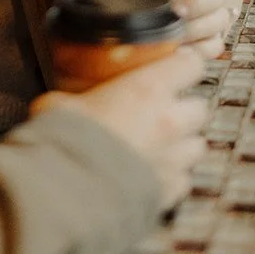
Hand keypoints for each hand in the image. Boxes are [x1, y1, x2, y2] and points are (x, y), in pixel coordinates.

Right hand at [31, 48, 207, 206]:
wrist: (72, 189)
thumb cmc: (67, 139)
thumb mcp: (57, 104)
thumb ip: (67, 97)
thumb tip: (55, 101)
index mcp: (148, 89)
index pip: (191, 64)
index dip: (183, 65)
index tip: (174, 66)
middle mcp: (170, 121)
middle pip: (199, 108)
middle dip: (183, 110)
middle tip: (159, 113)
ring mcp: (175, 157)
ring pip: (196, 146)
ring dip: (181, 144)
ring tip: (157, 147)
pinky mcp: (171, 189)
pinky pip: (182, 179)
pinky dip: (171, 177)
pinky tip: (150, 174)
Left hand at [170, 0, 246, 56]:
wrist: (143, 4)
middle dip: (201, 2)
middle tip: (177, 10)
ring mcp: (214, 10)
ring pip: (221, 18)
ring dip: (200, 27)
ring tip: (176, 33)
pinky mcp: (211, 35)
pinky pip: (216, 43)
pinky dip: (202, 48)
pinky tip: (182, 49)